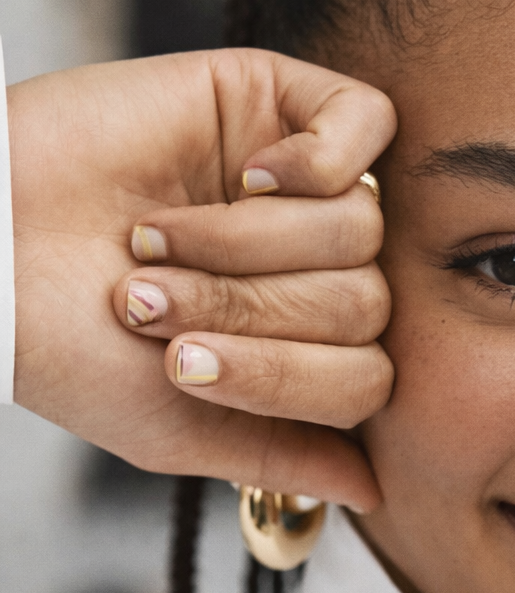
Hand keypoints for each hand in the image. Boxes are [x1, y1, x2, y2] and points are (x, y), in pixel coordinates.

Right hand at [10, 49, 395, 506]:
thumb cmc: (63, 340)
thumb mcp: (174, 423)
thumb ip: (279, 453)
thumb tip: (373, 494)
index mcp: (295, 340)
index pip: (368, 377)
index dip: (284, 380)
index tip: (179, 369)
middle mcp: (310, 261)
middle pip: (367, 302)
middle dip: (251, 312)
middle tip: (147, 299)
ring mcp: (301, 179)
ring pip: (362, 224)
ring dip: (248, 244)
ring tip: (153, 239)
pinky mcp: (277, 98)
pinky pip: (369, 122)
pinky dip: (318, 161)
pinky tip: (247, 176)